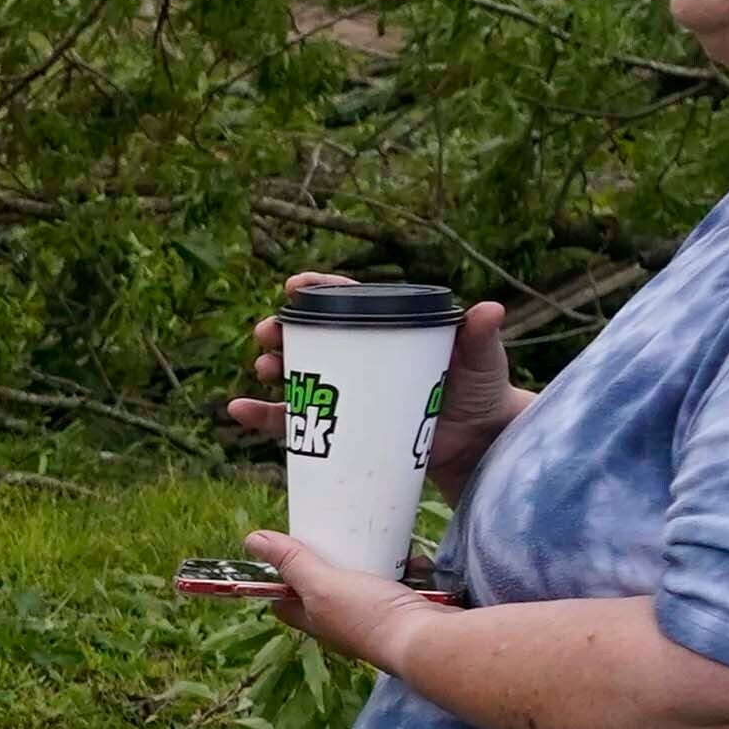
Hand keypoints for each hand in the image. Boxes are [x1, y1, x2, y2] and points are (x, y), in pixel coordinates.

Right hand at [225, 282, 533, 497]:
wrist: (478, 443)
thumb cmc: (480, 391)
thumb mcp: (479, 359)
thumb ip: (479, 336)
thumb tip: (488, 310)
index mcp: (385, 330)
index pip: (346, 302)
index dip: (317, 291)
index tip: (293, 285)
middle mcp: (360, 359)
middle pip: (311, 338)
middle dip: (283, 332)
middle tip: (267, 334)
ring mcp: (347, 395)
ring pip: (295, 377)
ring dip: (271, 369)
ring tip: (264, 368)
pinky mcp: (338, 430)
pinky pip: (292, 423)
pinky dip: (263, 417)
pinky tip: (240, 410)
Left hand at [236, 527, 440, 673]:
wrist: (427, 639)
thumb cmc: (369, 616)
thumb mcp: (322, 584)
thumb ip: (292, 562)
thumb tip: (252, 539)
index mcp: (316, 620)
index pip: (285, 602)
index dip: (281, 579)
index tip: (286, 551)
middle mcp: (342, 623)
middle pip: (327, 588)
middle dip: (333, 561)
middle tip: (337, 535)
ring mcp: (375, 618)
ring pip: (368, 581)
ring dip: (375, 560)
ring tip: (380, 541)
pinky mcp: (405, 610)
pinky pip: (401, 582)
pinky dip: (406, 567)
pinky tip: (412, 558)